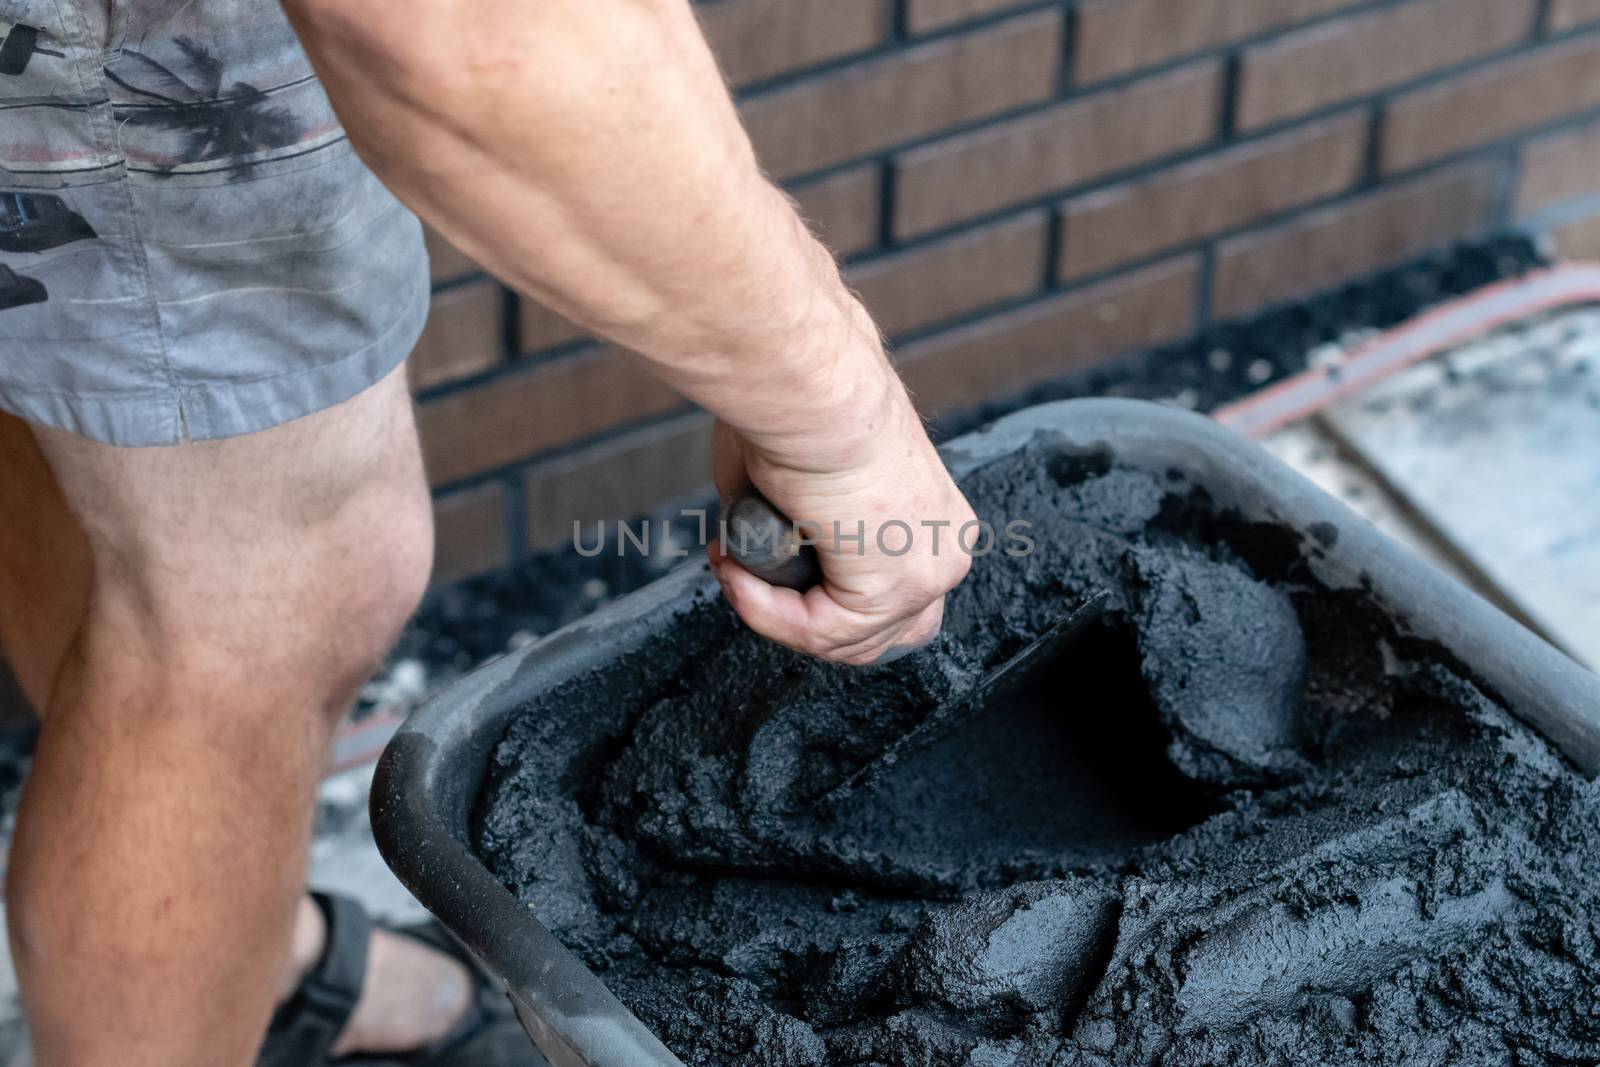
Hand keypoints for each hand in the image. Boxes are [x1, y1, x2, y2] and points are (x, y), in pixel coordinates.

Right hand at [708, 377, 976, 665]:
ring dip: (771, 613)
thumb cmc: (801, 406)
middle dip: (805, 623)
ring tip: (731, 568)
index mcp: (934, 518)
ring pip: (843, 640)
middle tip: (745, 580)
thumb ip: (794, 523)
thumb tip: (753, 551)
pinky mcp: (893, 589)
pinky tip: (738, 575)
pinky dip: (767, 612)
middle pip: (882, 636)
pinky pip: (820, 632)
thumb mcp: (802, 477)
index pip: (891, 600)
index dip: (815, 599)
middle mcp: (945, 549)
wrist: (814, 387)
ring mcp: (927, 573)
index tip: (752, 560)